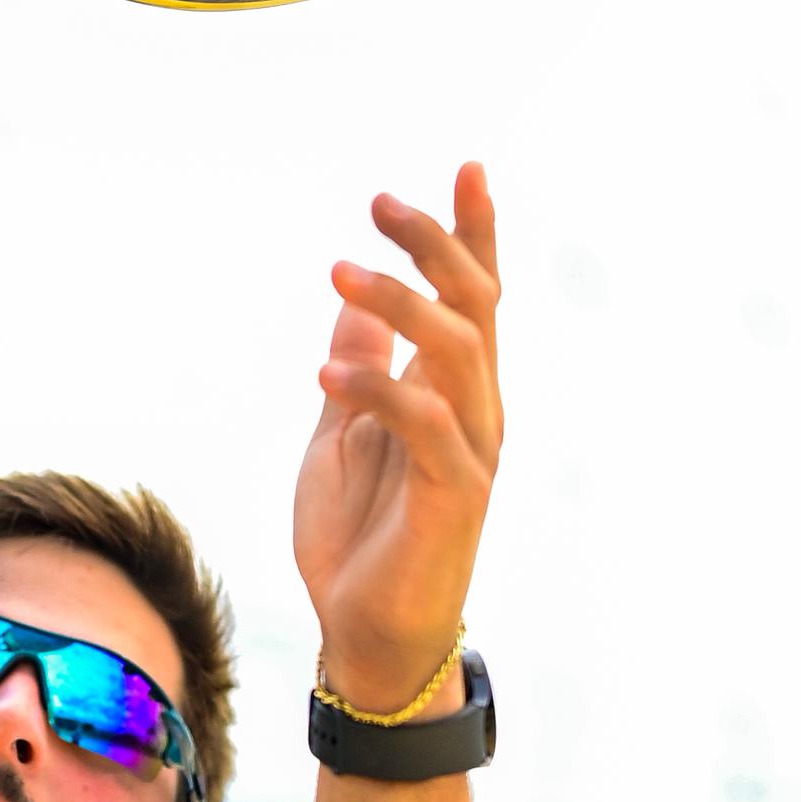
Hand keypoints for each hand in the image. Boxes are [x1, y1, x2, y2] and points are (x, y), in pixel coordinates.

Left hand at [292, 164, 502, 715]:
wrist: (367, 635)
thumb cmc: (359, 540)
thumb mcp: (341, 438)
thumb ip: (359, 372)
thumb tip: (354, 311)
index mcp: (451, 393)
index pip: (475, 298)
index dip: (473, 233)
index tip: (467, 166)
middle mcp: (475, 412)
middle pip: (475, 306)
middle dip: (435, 246)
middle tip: (380, 203)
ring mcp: (471, 452)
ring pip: (457, 352)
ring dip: (398, 305)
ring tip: (339, 274)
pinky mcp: (455, 496)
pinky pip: (425, 425)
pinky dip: (377, 392)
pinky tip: (325, 379)